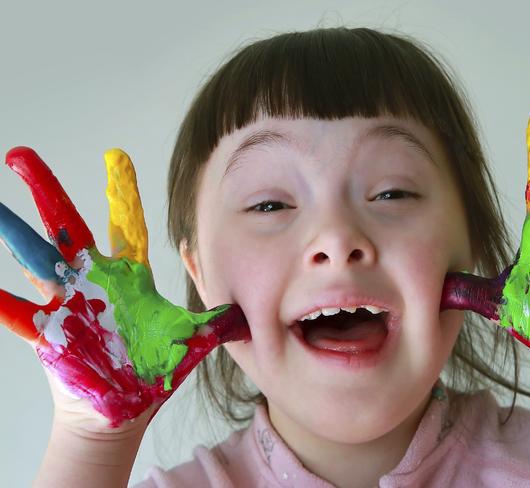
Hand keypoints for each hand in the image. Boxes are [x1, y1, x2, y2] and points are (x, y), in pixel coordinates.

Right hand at [0, 147, 249, 428]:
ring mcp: (66, 303)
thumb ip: (213, 324)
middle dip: (47, 191)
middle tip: (21, 156)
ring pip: (35, 260)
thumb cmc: (151, 370)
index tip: (116, 157)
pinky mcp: (49, 333)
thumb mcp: (188, 340)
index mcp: (127, 278)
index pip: (125, 226)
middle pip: (67, 227)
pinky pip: (21, 316)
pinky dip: (6, 303)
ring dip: (15, 236)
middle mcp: (92, 281)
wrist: (121, 409)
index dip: (122, 193)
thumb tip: (244, 313)